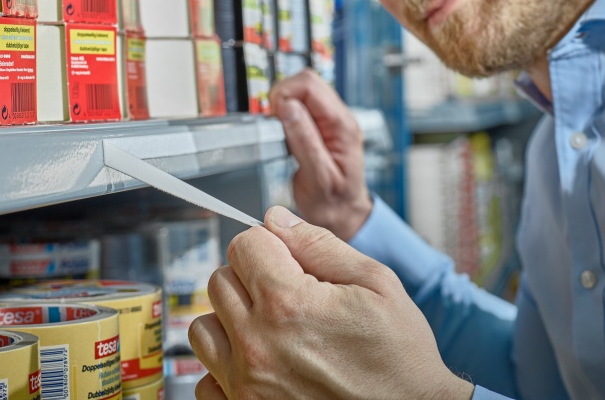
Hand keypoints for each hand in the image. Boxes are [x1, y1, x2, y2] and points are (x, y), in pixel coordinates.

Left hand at [189, 207, 473, 399]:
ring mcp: (245, 387)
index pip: (244, 244)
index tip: (290, 261)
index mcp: (288, 304)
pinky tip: (263, 366)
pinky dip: (227, 369)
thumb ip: (319, 245)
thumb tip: (276, 220)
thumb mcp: (376, 284)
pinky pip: (206, 380)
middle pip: (220, 280)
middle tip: (289, 295)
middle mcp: (257, 346)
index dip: (270, 245)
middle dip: (251, 277)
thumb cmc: (400, 360)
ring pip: (204, 327)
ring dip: (232, 321)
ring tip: (273, 331)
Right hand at [270, 69, 371, 239]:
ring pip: (301, 91)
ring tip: (282, 134)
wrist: (343, 214)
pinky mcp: (320, 125)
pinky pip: (300, 106)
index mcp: (342, 125)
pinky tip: (286, 135)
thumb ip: (304, 141)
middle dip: (282, 98)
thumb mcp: (318, 177)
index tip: (274, 117)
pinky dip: (286, 115)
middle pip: (305, 81)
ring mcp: (330, 120)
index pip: (310, 85)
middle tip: (275, 125)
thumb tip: (288, 107)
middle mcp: (338, 117)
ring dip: (284, 107)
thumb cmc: (333, 203)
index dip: (285, 94)